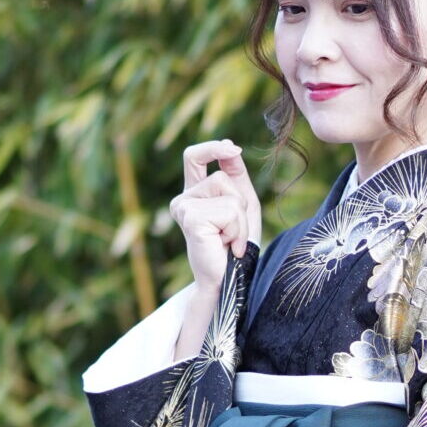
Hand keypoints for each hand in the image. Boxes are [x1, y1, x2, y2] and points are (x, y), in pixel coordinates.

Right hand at [169, 140, 261, 298]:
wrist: (229, 280)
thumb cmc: (236, 245)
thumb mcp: (242, 204)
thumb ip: (236, 174)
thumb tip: (232, 146)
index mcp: (193, 193)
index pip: (193, 157)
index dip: (213, 148)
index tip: (234, 149)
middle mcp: (184, 199)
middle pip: (222, 177)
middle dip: (240, 204)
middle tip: (232, 231)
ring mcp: (183, 208)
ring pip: (230, 196)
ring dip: (240, 221)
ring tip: (230, 240)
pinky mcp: (191, 219)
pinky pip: (229, 211)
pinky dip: (237, 230)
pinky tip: (226, 246)